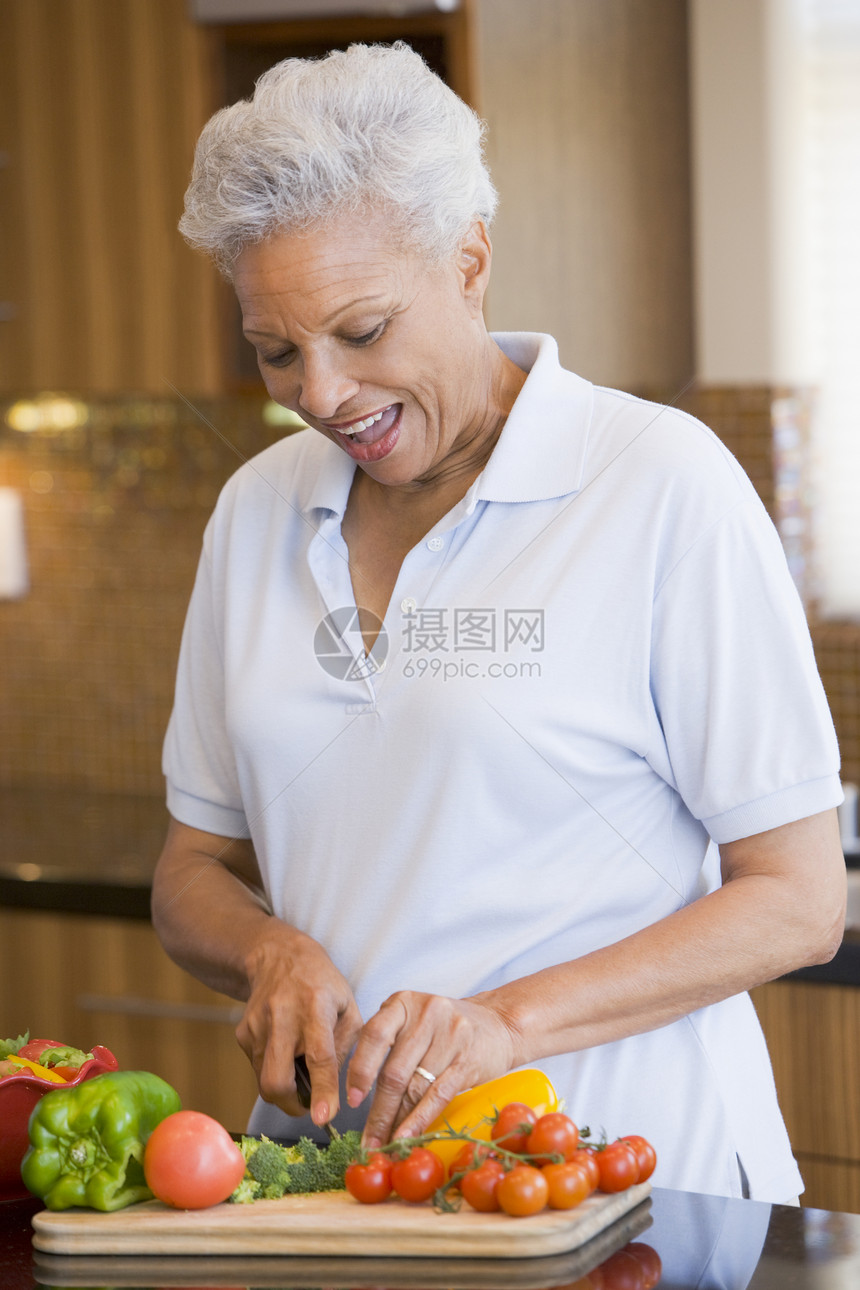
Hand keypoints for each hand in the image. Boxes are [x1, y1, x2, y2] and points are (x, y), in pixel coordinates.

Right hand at [236, 922, 362, 1126]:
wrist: (278, 956)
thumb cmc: (321, 983)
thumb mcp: (348, 1005)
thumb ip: (348, 1047)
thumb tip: (338, 1090)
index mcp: (316, 1006)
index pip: (319, 1056)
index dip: (322, 1090)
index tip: (323, 1118)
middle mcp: (282, 1017)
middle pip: (277, 1080)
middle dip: (291, 1105)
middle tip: (308, 1103)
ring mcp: (257, 1026)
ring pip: (264, 1081)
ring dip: (284, 1087)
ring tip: (299, 1066)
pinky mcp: (243, 1033)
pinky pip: (258, 1068)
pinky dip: (273, 1070)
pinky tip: (285, 1050)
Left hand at [345, 990, 519, 1147]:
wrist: (499, 1023)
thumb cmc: (445, 1028)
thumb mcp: (413, 1019)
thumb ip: (387, 1042)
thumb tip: (357, 1090)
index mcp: (404, 1002)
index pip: (374, 1035)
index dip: (359, 1070)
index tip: (351, 1100)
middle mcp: (425, 1014)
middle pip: (394, 1071)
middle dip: (378, 1112)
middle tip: (367, 1141)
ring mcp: (450, 1036)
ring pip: (414, 1088)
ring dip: (396, 1122)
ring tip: (385, 1145)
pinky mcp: (468, 1059)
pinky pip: (438, 1095)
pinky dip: (419, 1120)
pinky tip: (406, 1137)